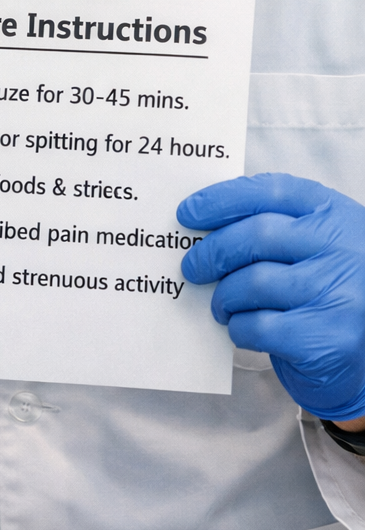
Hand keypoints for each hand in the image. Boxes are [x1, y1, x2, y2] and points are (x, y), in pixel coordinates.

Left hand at [178, 173, 364, 421]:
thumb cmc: (331, 289)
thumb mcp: (317, 243)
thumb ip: (276, 226)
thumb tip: (205, 224)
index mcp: (333, 214)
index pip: (269, 191)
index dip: (222, 199)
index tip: (188, 213)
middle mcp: (340, 248)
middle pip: (256, 235)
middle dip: (212, 252)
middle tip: (193, 266)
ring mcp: (335, 293)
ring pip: (252, 282)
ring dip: (224, 296)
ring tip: (221, 305)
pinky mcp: (325, 338)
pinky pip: (260, 326)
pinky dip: (240, 328)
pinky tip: (243, 329)